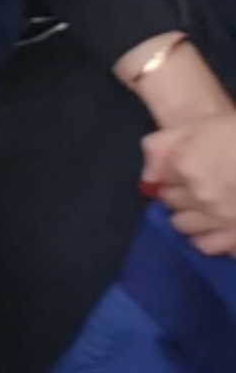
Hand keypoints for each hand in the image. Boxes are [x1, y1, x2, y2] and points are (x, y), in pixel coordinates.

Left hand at [145, 109, 235, 256]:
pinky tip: (222, 228)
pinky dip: (212, 239)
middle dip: (182, 198)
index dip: (172, 178)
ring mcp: (221, 219)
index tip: (183, 175)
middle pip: (172, 205)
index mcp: (187, 165)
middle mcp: (199, 196)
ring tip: (209, 210)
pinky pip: (211, 246)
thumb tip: (150, 174)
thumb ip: (166, 145)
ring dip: (193, 219)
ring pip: (186, 228)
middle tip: (200, 189)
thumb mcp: (204, 127)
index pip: (160, 181)